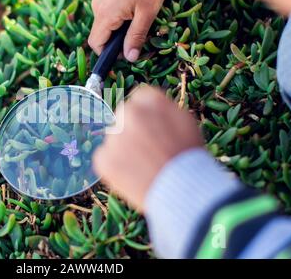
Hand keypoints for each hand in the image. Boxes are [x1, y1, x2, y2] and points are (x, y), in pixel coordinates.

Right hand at [89, 0, 168, 61]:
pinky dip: (116, 21)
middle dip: (114, 43)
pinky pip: (105, 15)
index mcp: (106, 13)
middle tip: (135, 40)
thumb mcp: (147, 14)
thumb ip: (136, 37)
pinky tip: (132, 13)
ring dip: (116, 32)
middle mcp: (97, 7)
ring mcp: (99, 0)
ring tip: (136, 23)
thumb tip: (130, 58)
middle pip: (99, 36)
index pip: (96, 43)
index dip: (107, 54)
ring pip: (103, 26)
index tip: (124, 55)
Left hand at [93, 86, 203, 210]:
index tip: (152, 129)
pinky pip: (104, 158)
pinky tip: (132, 175)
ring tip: (143, 166)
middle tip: (146, 150)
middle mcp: (129, 113)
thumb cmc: (187, 158)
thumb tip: (149, 108)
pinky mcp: (103, 158)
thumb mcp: (185, 122)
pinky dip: (114, 166)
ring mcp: (113, 136)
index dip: (147, 116)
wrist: (183, 191)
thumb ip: (162, 109)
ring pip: (114, 138)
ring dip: (123, 148)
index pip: (140, 99)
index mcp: (150, 100)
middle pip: (124, 117)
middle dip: (132, 130)